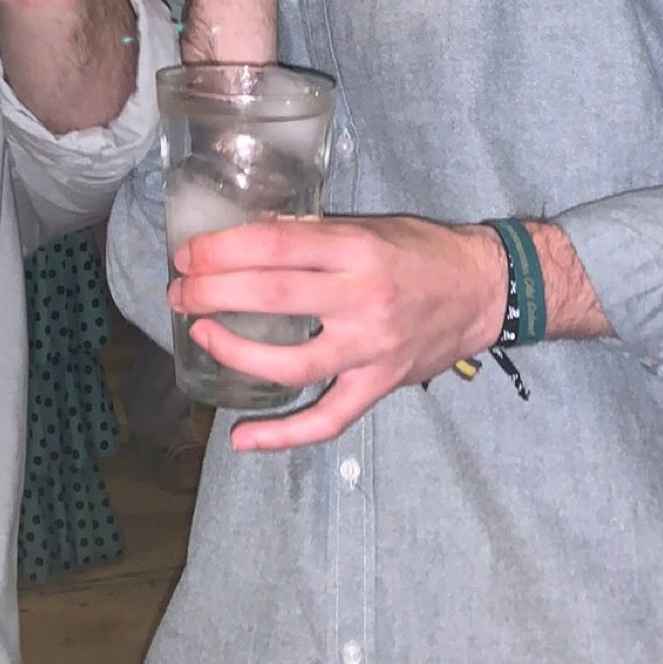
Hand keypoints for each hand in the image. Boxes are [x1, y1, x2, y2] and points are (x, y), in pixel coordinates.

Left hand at [168, 214, 508, 449]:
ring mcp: (370, 350)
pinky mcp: (378, 387)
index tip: (189, 255)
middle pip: (272, 299)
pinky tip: (241, 438)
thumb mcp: (367, 225)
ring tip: (200, 335)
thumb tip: (247, 240)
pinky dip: (283, 434)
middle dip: (213, 294)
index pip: (275, 247)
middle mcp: (362, 299)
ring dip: (234, 352)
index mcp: (357, 249)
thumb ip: (310, 234)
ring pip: (291, 364)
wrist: (483, 290)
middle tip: (180, 292)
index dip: (223, 251)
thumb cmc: (420, 250)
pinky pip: (327, 420)